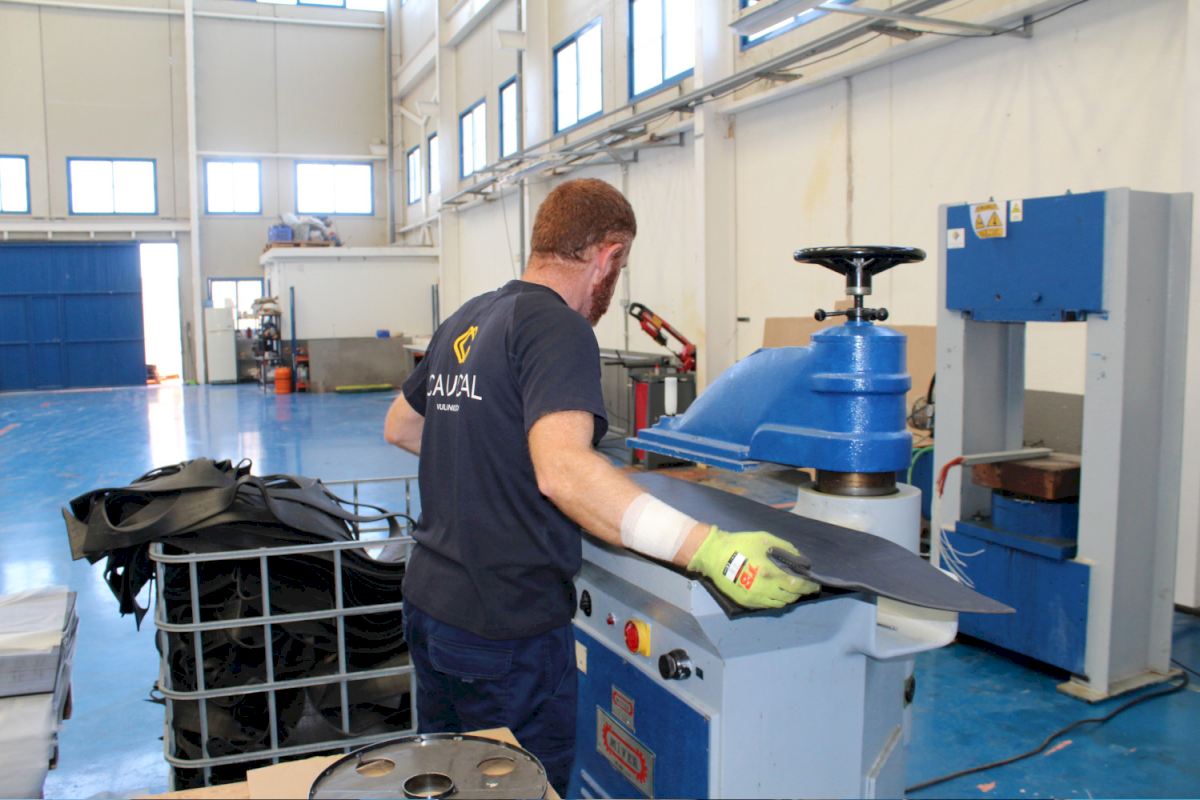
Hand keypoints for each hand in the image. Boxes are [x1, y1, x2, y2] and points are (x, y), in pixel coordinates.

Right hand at [687, 527, 819, 608]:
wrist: (713, 555)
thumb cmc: (740, 544)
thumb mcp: (765, 539)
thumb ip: (785, 548)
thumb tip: (800, 559)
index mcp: (770, 573)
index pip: (797, 585)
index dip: (809, 586)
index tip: (815, 585)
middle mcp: (765, 590)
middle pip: (790, 597)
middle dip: (799, 592)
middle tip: (802, 585)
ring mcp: (755, 598)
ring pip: (779, 604)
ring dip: (788, 597)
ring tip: (789, 588)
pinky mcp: (746, 602)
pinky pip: (767, 605)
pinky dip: (775, 600)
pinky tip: (774, 591)